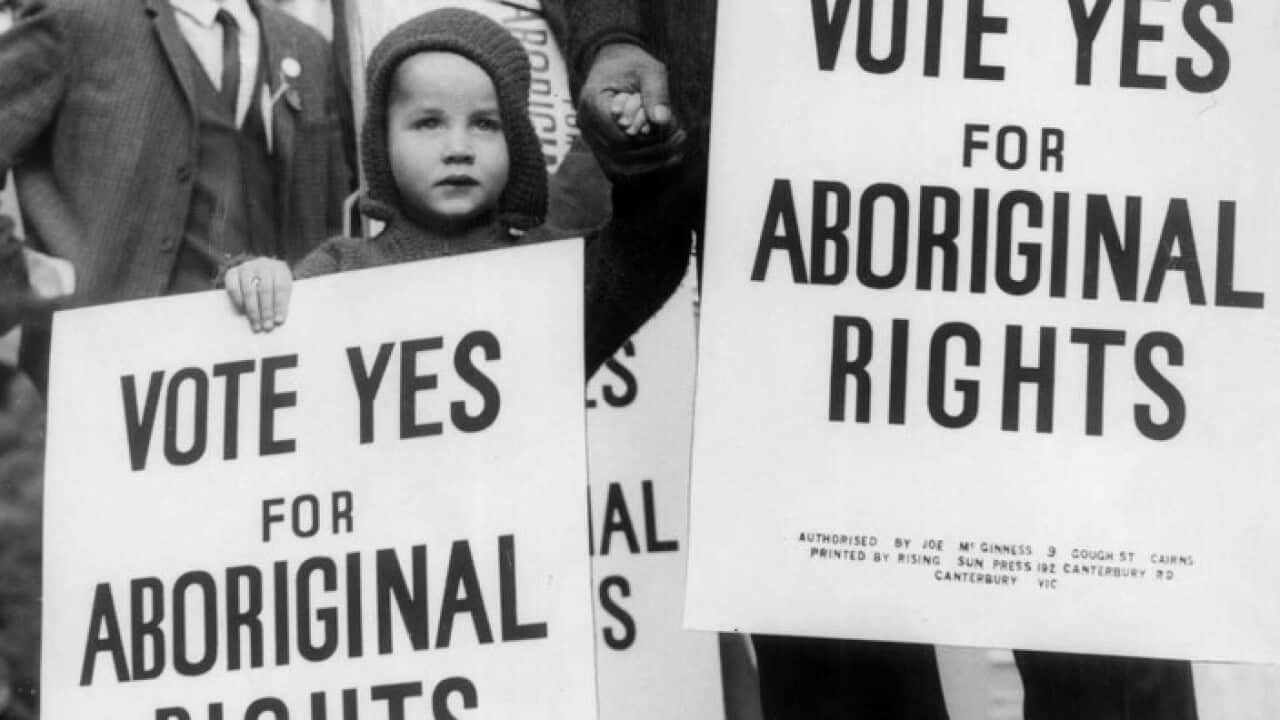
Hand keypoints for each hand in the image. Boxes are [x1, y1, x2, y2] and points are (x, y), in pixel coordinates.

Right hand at [224, 257, 291, 332]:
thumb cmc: (274, 283)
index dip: (280, 305)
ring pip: (249, 290)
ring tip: (256, 325)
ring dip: (253, 310)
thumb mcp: (283, 287)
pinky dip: (238, 301)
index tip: (279, 321)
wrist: (259, 269)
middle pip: (265, 290)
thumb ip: (283, 300)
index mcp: (280, 268)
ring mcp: (247, 267)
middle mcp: (263, 265)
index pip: (281, 287)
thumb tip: (278, 321)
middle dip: (266, 311)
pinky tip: (242, 311)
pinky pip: (233, 287)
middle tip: (267, 327)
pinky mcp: (232, 272)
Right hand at [578, 43, 685, 176]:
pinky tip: (666, 160)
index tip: (673, 129)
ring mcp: (591, 137)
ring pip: (619, 167)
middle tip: (681, 138)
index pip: (619, 137)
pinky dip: (642, 167)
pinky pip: (618, 167)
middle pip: (620, 155)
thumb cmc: (631, 64)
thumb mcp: (649, 69)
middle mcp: (587, 124)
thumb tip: (661, 120)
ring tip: (677, 153)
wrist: (612, 63)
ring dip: (650, 163)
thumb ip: (656, 92)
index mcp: (593, 103)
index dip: (647, 138)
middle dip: (653, 152)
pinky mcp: (599, 146)